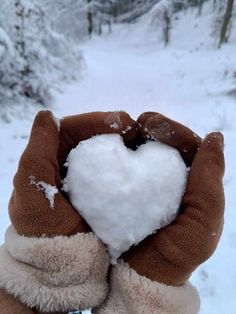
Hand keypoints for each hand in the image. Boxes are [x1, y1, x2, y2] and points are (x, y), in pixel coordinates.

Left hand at [9, 110, 136, 237]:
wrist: (61, 268)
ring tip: (139, 142)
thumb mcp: (32, 193)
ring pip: (103, 151)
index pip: (69, 129)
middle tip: (134, 130)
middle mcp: (65, 167)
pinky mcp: (100, 193)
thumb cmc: (44, 233)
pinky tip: (138, 161)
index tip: (120, 121)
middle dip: (112, 127)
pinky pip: (113, 170)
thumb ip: (36, 154)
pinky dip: (126, 162)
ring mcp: (84, 180)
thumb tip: (45, 113)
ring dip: (121, 143)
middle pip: (89, 136)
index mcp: (47, 162)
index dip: (93, 120)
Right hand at [123, 112, 224, 285]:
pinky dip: (119, 154)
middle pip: (166, 144)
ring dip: (135, 137)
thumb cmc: (175, 255)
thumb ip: (210, 182)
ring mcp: (147, 186)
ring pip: (144, 152)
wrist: (141, 279)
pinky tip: (111, 148)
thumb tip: (215, 137)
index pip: (188, 146)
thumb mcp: (203, 222)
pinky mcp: (126, 192)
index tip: (153, 123)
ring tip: (123, 131)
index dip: (174, 130)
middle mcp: (171, 181)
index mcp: (193, 185)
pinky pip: (124, 167)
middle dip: (154, 128)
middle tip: (138, 123)